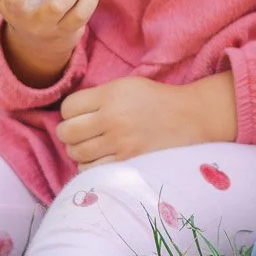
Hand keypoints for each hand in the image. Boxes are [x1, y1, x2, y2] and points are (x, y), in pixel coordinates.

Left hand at [57, 74, 236, 166]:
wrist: (188, 117)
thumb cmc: (155, 100)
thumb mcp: (126, 86)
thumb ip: (98, 97)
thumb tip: (69, 113)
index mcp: (109, 95)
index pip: (68, 108)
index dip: (69, 113)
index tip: (78, 115)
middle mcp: (112, 118)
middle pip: (67, 132)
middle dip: (68, 134)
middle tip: (78, 134)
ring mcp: (119, 143)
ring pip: (76, 153)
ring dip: (77, 151)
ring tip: (89, 147)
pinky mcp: (127, 162)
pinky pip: (91, 170)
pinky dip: (89, 166)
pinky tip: (99, 160)